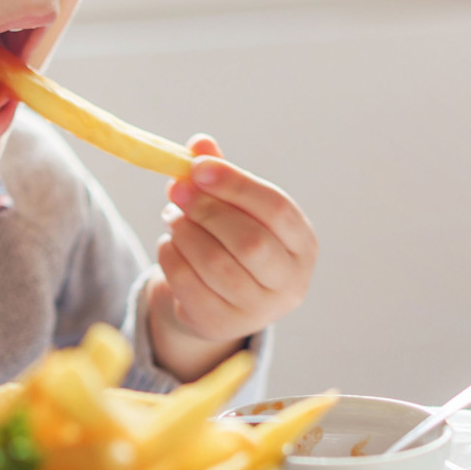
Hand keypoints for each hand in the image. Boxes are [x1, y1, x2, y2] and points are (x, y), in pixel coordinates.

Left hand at [149, 135, 316, 380]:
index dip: (235, 184)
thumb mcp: (234, 207)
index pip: (275, 208)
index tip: (197, 167)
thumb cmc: (233, 241)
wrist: (221, 301)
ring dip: (186, 233)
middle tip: (176, 190)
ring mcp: (259, 310)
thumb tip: (199, 143)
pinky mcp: (223, 325)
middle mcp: (290, 281)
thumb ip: (220, 174)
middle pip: (249, 241)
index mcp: (302, 243)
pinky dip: (172, 258)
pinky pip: (190, 287)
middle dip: (207, 210)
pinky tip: (168, 243)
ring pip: (217, 265)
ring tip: (171, 216)